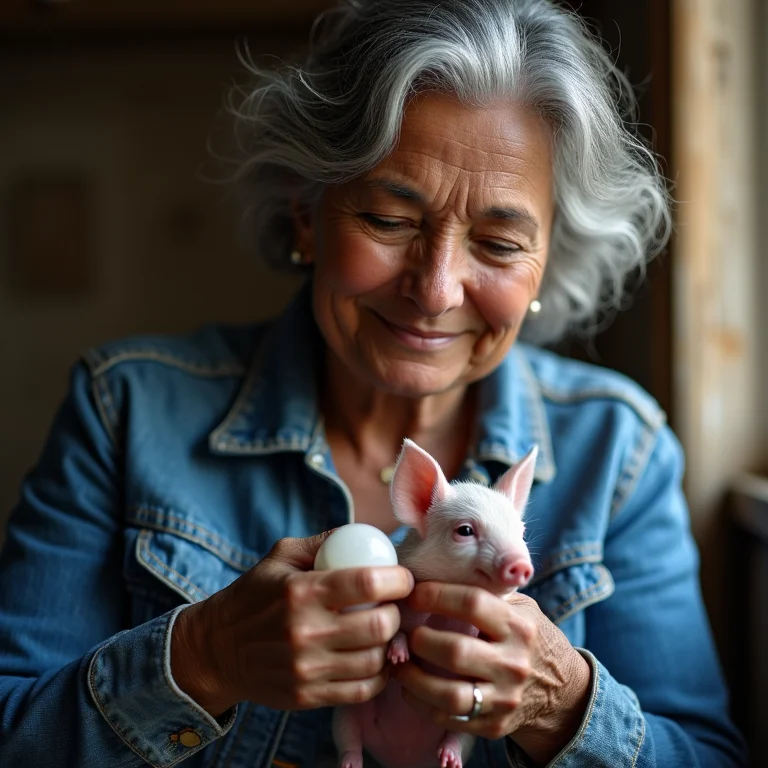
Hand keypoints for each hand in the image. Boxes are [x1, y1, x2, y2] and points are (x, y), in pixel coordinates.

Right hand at [171, 532, 414, 716]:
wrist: (216, 649)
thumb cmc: (254, 595)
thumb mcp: (281, 556)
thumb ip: (323, 543)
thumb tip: (364, 535)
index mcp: (301, 591)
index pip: (367, 583)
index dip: (398, 579)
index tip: (403, 578)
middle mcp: (305, 632)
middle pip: (379, 626)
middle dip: (398, 614)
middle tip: (394, 607)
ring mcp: (306, 669)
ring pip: (375, 661)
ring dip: (390, 645)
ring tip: (385, 632)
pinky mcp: (306, 697)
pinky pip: (361, 690)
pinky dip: (378, 675)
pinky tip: (374, 659)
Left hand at [391, 582, 590, 765]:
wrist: (562, 690)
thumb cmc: (527, 637)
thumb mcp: (520, 608)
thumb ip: (488, 593)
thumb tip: (437, 572)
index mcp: (519, 625)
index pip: (472, 603)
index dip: (436, 596)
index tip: (413, 594)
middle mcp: (514, 663)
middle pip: (455, 651)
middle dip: (420, 640)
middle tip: (405, 632)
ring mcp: (506, 698)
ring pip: (449, 694)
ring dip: (413, 678)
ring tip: (399, 663)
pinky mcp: (495, 725)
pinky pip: (449, 719)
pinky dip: (422, 704)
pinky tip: (411, 688)